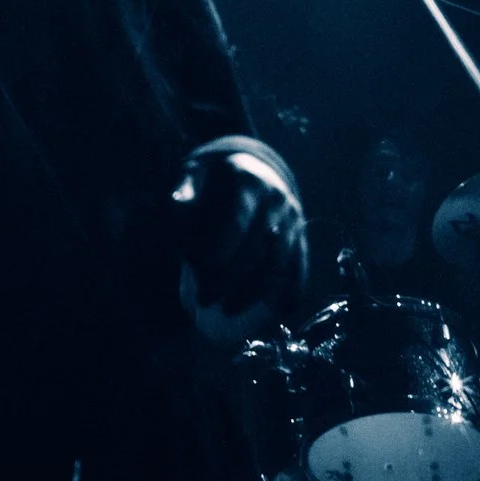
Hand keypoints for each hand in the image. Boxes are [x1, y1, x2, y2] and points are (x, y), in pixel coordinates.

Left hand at [172, 135, 307, 347]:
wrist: (256, 168)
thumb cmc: (216, 177)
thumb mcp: (196, 171)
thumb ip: (185, 189)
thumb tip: (178, 204)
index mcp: (248, 181)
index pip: (234, 222)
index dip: (216, 250)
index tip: (194, 270)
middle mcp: (276, 199)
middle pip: (255, 248)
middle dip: (229, 279)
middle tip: (204, 298)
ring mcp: (292, 219)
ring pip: (278, 263)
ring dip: (254, 291)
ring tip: (228, 310)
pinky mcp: (301, 236)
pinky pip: (300, 267)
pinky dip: (293, 292)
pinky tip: (280, 312)